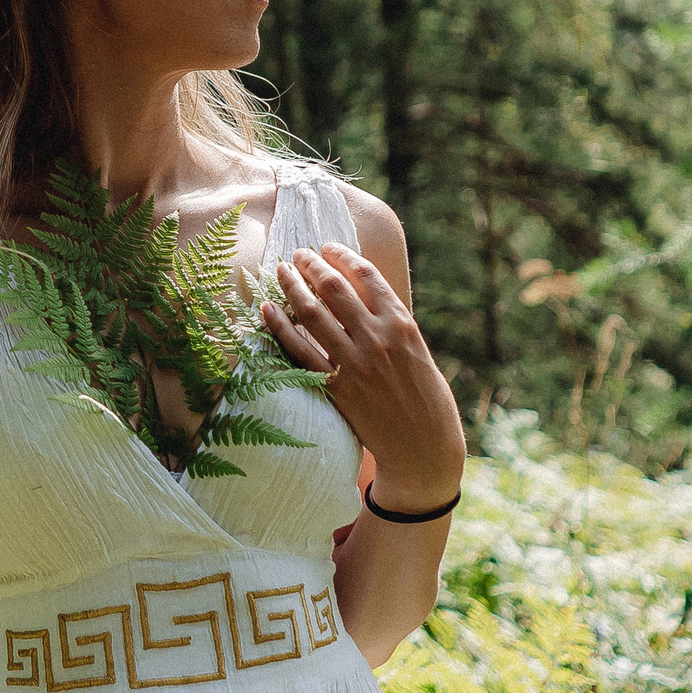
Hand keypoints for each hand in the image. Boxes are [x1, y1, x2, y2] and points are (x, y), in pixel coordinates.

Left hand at [264, 244, 463, 508]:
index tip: (326, 246)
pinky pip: (299, 351)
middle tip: (296, 253)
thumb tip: (359, 293)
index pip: (366, 274)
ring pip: (312, 312)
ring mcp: (355, 362)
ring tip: (279, 270)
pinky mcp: (337, 387)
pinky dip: (279, 326)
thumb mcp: (416, 349)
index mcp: (402, 323)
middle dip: (311, 264)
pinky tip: (266, 309)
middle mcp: (377, 337)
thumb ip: (389, 322)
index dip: (341, 255)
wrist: (424, 446)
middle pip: (334, 287)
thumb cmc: (425, 396)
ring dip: (291, 286)